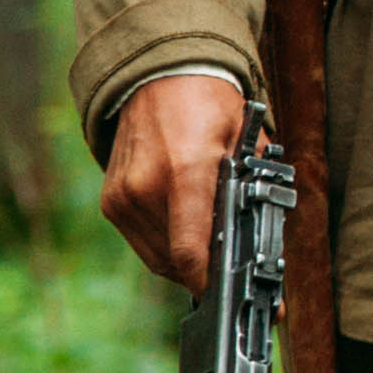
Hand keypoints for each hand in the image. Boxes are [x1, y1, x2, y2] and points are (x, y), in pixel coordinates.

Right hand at [102, 73, 245, 291]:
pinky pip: (142, 242)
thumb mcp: (247, 145)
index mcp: (185, 172)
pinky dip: (166, 247)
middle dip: (207, 274)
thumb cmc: (211, 107)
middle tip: (234, 278)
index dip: (211, 282)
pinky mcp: (111, 200)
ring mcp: (123, 196)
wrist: (161, 76)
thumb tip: (261, 245)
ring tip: (214, 257)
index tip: (233, 296)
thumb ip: (251, 195)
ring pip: (158, 258)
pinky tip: (188, 237)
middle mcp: (146, 187)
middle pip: (176, 262)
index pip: (190, 250)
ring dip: (186, 265)